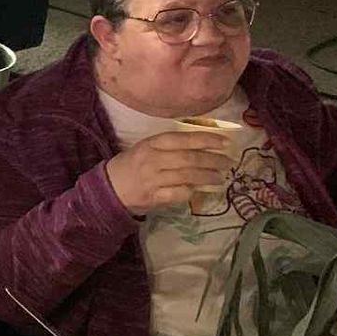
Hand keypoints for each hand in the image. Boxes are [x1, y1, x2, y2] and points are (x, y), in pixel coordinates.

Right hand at [103, 130, 233, 214]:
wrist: (108, 188)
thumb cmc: (131, 165)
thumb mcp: (146, 148)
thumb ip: (171, 147)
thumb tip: (204, 148)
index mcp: (151, 144)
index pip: (183, 139)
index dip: (206, 140)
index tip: (225, 143)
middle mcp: (152, 159)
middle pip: (188, 158)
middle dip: (212, 160)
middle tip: (228, 162)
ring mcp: (152, 179)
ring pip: (187, 176)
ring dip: (207, 177)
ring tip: (220, 178)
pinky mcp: (153, 196)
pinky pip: (178, 193)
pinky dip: (192, 191)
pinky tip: (201, 191)